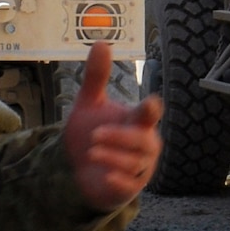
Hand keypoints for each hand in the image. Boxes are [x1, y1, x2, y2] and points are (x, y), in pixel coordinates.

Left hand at [62, 43, 162, 209]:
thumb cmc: (93, 131)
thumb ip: (96, 76)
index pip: (150, 114)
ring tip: (91, 151)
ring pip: (135, 163)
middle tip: (94, 134)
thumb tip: (101, 42)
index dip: (150, 110)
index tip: (150, 104)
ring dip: (113, 157)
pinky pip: (130, 185)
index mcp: (138, 121)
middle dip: (121, 137)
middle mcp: (143, 144)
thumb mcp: (90, 103)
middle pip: (144, 141)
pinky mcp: (128, 188)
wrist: (79, 166)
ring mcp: (139, 168)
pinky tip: (106, 175)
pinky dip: (119, 179)